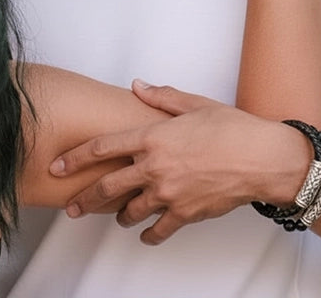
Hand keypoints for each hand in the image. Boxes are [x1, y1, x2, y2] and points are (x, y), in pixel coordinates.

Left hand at [49, 80, 294, 244]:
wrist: (262, 159)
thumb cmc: (232, 127)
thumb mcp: (194, 104)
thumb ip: (161, 97)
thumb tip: (138, 86)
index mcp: (153, 137)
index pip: (103, 148)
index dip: (75, 158)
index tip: (57, 166)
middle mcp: (154, 167)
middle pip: (107, 186)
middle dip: (85, 197)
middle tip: (72, 206)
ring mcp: (168, 194)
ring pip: (129, 211)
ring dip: (119, 214)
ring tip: (115, 216)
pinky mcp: (184, 214)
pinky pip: (157, 230)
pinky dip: (149, 233)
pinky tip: (146, 232)